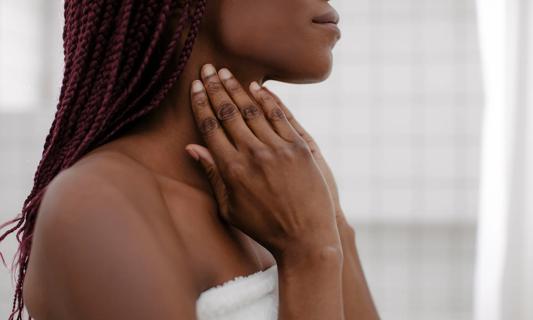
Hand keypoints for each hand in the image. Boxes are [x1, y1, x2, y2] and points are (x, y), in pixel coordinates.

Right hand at [185, 64, 340, 259]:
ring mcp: (277, 149)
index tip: (195, 88)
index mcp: (231, 170)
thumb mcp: (230, 207)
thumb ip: (212, 174)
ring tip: (226, 73)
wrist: (306, 237)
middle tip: (207, 69)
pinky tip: (257, 87)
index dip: (201, 104)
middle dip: (215, 88)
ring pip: (252, 110)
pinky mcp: (299, 147)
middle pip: (228, 113)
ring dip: (237, 88)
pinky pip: (280, 116)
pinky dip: (267, 99)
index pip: (210, 127)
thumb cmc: (264, 226)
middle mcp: (252, 155)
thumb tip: (191, 147)